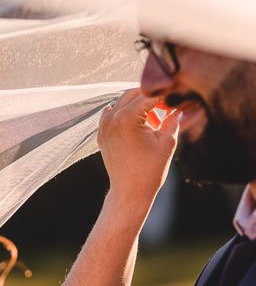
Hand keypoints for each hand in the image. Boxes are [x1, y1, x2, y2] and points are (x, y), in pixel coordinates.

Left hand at [97, 89, 178, 207]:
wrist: (129, 192)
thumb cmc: (150, 170)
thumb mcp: (168, 141)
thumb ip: (174, 117)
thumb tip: (183, 103)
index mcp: (127, 118)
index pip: (150, 94)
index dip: (167, 94)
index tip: (179, 97)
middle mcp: (111, 118)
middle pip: (135, 93)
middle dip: (152, 97)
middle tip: (168, 109)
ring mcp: (103, 126)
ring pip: (123, 101)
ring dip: (139, 105)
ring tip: (154, 121)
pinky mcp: (101, 134)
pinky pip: (113, 113)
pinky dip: (126, 113)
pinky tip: (139, 124)